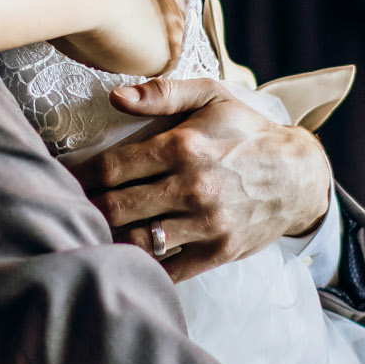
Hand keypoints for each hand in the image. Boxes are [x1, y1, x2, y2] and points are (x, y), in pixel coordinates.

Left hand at [73, 77, 331, 280]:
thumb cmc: (249, 132)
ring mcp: (206, 224)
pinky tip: (127, 256)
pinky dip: (144, 266)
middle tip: (68, 208)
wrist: (301, 176)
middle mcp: (192, 187)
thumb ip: (162, 94)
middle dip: (86, 209)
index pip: (111, 168)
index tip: (64, 180)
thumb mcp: (212, 98)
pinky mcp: (218, 252)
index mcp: (183, 147)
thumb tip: (115, 96)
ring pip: (136, 241)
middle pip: (115, 207)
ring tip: (92, 231)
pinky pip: (168, 269)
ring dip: (109, 238)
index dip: (79, 176)